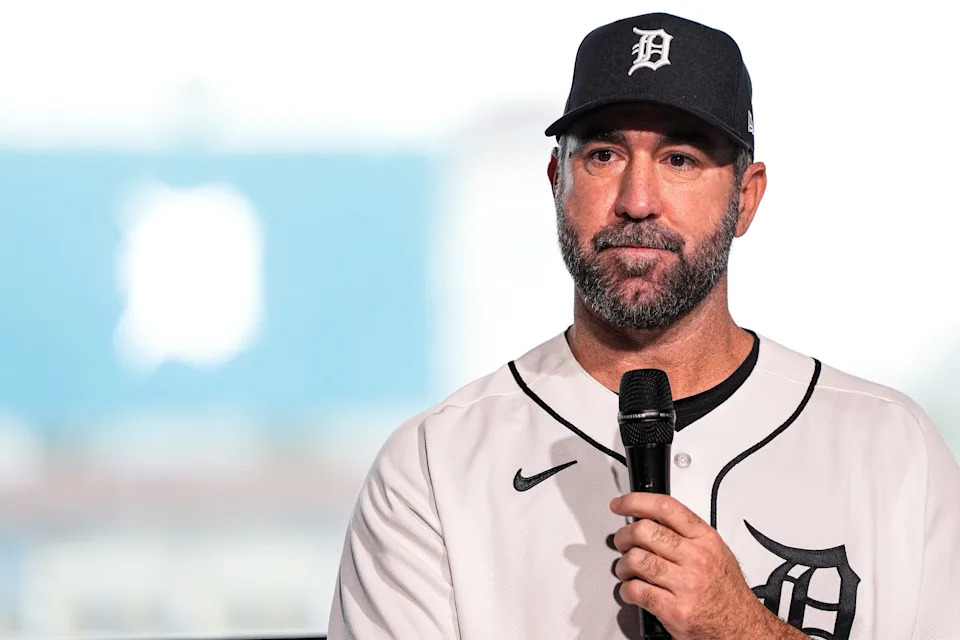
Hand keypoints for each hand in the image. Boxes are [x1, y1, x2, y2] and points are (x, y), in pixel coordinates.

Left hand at [610, 493, 804, 639]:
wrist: (742, 628)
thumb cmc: (728, 592)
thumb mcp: (716, 551)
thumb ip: (687, 534)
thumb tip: (653, 519)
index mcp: (705, 539)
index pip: (665, 508)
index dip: (636, 501)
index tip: (620, 505)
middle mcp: (696, 558)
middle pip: (644, 531)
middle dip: (624, 536)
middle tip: (622, 542)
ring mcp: (685, 584)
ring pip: (636, 559)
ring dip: (622, 565)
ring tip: (626, 570)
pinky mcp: (674, 609)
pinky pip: (636, 590)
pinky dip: (626, 590)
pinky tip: (631, 590)